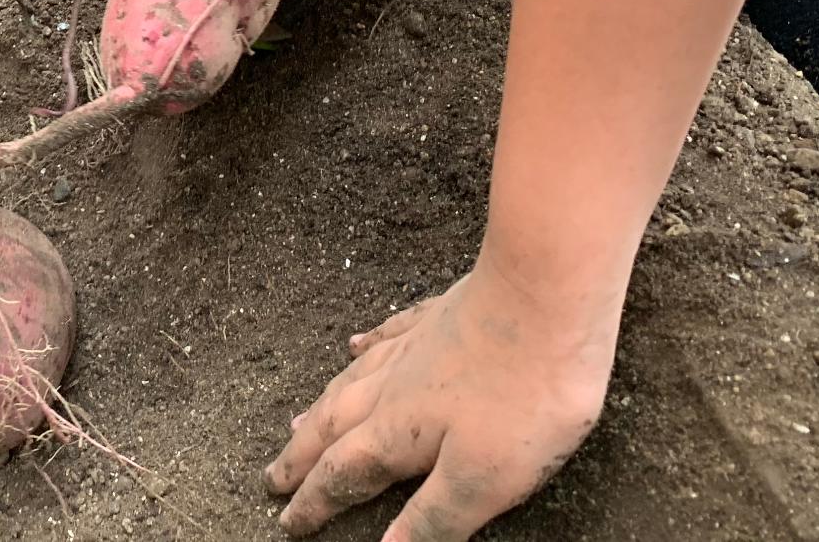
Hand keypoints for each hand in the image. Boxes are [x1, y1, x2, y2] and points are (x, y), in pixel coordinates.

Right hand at [265, 259, 613, 538]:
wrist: (546, 298)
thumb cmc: (524, 397)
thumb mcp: (484, 479)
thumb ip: (431, 517)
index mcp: (399, 433)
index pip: (343, 475)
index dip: (314, 503)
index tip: (287, 523)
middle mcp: (393, 389)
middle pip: (333, 428)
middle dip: (301, 458)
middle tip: (272, 477)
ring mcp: (415, 348)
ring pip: (351, 383)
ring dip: (320, 409)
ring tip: (296, 423)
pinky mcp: (440, 318)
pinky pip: (388, 336)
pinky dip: (364, 347)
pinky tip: (356, 344)